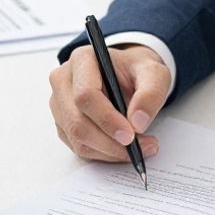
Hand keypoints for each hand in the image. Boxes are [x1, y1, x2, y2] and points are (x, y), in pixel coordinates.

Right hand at [49, 44, 169, 161]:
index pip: (85, 95)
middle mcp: (63, 80)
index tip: (130, 135)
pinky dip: (103, 154)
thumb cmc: (136, 71)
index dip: (107, 119)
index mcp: (82, 60)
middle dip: (109, 142)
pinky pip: (79, 147)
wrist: (129, 75)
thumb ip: (150, 94)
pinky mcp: (63, 123)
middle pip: (77, 121)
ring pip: (77, 138)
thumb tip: (138, 122)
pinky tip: (122, 149)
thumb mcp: (154, 74)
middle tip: (138, 148)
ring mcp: (60, 104)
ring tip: (138, 149)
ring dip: (109, 151)